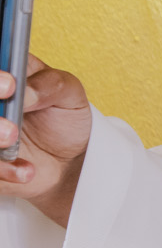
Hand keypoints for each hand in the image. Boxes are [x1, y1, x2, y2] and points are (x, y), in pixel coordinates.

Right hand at [0, 57, 90, 226]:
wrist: (68, 159)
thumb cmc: (62, 117)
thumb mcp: (68, 94)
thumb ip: (50, 85)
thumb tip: (25, 91)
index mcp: (1, 76)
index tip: (10, 85)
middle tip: (11, 126)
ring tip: (12, 140)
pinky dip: (2, 169)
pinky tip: (26, 170)